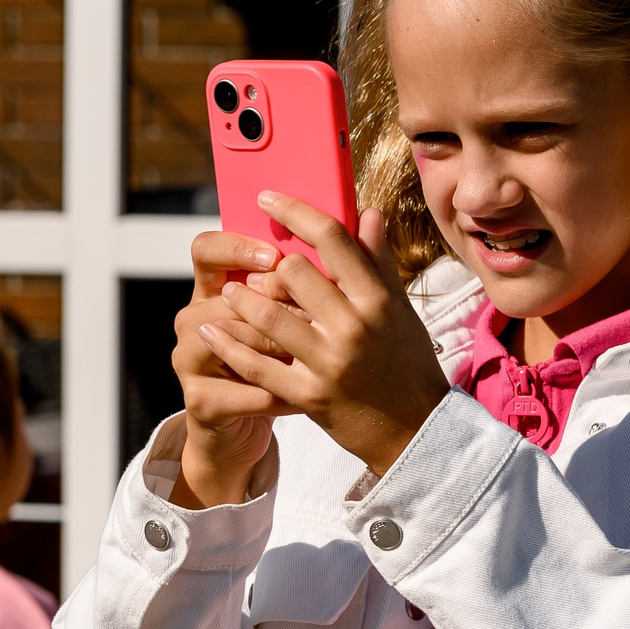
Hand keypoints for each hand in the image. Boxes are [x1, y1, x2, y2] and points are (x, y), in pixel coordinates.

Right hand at [170, 230, 301, 508]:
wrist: (242, 426)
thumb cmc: (278, 361)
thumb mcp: (293, 314)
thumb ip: (319, 270)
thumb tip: (367, 218)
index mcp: (213, 289)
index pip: (206, 249)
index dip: (236, 248)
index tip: (274, 255)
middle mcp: (195, 319)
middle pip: (228, 297)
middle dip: (278, 305)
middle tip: (318, 314)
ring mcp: (189, 359)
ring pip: (235, 342)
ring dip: (281, 349)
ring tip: (320, 352)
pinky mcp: (199, 402)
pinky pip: (246, 391)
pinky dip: (281, 395)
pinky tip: (310, 398)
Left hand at [202, 194, 451, 476]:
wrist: (416, 429)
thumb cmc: (407, 362)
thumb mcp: (399, 309)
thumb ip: (378, 261)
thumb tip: (367, 212)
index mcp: (377, 299)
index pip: (333, 238)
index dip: (294, 211)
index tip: (267, 199)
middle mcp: (354, 327)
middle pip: (294, 272)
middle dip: (268, 265)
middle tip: (253, 266)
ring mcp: (330, 363)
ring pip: (268, 317)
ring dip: (241, 300)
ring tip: (230, 293)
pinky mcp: (309, 396)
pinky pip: (257, 367)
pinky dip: (230, 347)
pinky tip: (213, 333)